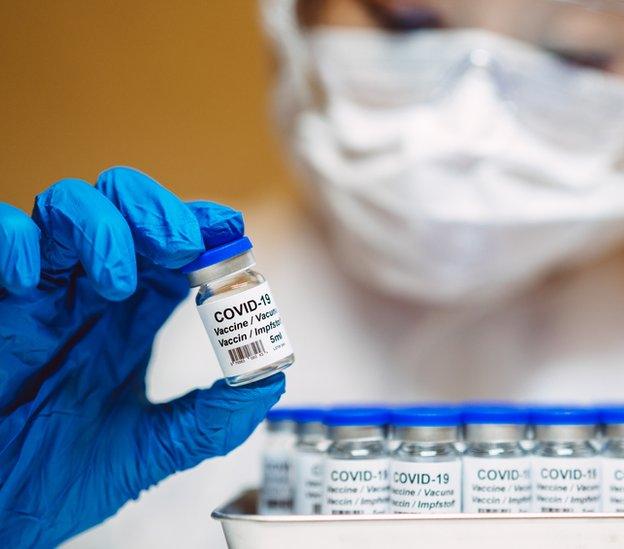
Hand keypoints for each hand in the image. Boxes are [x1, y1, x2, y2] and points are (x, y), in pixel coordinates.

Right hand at [0, 167, 284, 547]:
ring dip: (102, 225)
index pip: (173, 250)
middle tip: (181, 248)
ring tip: (118, 280)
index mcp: (133, 318)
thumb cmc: (62, 478)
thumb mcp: (152, 450)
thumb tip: (269, 381)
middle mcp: (89, 295)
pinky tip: (33, 278)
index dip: (201, 228)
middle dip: (157, 212)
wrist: (0, 516)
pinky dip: (17, 242)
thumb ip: (211, 420)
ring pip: (66, 208)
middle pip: (124, 208)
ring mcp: (39, 295)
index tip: (230, 230)